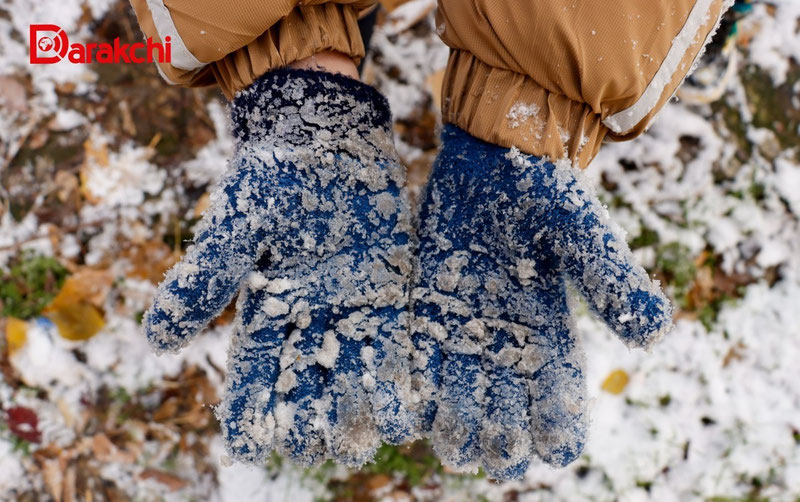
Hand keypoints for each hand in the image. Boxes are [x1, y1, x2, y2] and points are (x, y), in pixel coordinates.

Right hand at [144, 69, 416, 466]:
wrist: (325, 137)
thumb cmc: (272, 178)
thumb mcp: (236, 228)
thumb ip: (205, 280)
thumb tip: (158, 340)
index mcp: (266, 307)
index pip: (252, 369)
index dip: (247, 406)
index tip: (246, 443)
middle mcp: (308, 316)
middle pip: (304, 379)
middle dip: (306, 417)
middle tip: (312, 449)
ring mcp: (351, 305)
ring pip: (350, 368)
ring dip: (354, 406)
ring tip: (361, 442)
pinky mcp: (390, 289)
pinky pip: (394, 339)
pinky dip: (397, 372)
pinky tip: (406, 403)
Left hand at [411, 125, 672, 478]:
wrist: (492, 155)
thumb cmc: (543, 190)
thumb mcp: (578, 230)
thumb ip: (610, 277)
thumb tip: (654, 332)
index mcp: (549, 329)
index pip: (559, 394)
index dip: (559, 427)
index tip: (553, 448)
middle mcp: (506, 338)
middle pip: (506, 407)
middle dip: (501, 437)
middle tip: (494, 456)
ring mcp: (465, 325)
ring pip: (460, 391)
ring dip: (457, 422)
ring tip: (453, 445)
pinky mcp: (428, 306)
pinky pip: (421, 356)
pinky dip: (418, 385)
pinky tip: (410, 410)